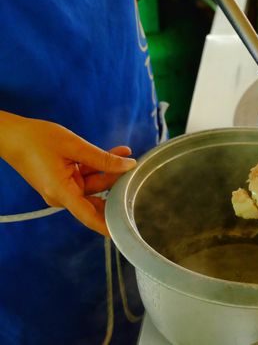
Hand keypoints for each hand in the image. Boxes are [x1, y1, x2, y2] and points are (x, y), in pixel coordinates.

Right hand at [0, 111, 136, 235]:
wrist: (11, 134)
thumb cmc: (36, 139)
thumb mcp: (74, 146)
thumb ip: (103, 158)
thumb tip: (129, 165)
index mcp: (61, 193)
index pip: (90, 217)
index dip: (110, 226)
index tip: (128, 231)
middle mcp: (62, 196)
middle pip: (97, 198)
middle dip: (117, 186)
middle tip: (136, 174)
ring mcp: (63, 189)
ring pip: (95, 185)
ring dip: (110, 170)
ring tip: (126, 155)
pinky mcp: (64, 181)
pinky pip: (87, 177)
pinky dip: (99, 166)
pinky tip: (117, 154)